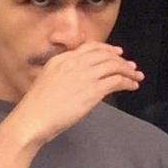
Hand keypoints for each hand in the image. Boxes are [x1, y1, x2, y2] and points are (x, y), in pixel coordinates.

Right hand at [10, 42, 141, 147]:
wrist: (31, 120)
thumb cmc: (34, 109)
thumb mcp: (46, 82)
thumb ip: (64, 75)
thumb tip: (81, 80)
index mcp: (60, 60)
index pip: (90, 47)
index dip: (107, 49)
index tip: (116, 52)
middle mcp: (74, 63)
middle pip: (105, 55)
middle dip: (121, 60)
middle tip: (130, 66)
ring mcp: (85, 75)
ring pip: (115, 66)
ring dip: (129, 71)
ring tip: (136, 76)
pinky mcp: (94, 89)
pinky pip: (118, 80)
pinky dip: (128, 82)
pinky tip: (132, 86)